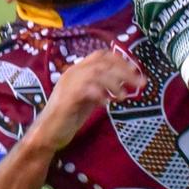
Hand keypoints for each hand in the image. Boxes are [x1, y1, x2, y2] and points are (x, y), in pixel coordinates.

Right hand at [27, 49, 145, 152]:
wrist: (47, 133)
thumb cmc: (69, 116)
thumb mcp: (90, 97)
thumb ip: (103, 86)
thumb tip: (126, 81)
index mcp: (78, 70)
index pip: (101, 55)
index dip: (120, 60)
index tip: (136, 70)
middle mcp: (72, 73)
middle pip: (103, 62)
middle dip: (125, 71)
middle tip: (141, 83)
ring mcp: (68, 84)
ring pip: (97, 72)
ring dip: (115, 83)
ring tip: (124, 96)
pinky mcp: (66, 98)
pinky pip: (87, 89)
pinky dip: (100, 94)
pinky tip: (107, 104)